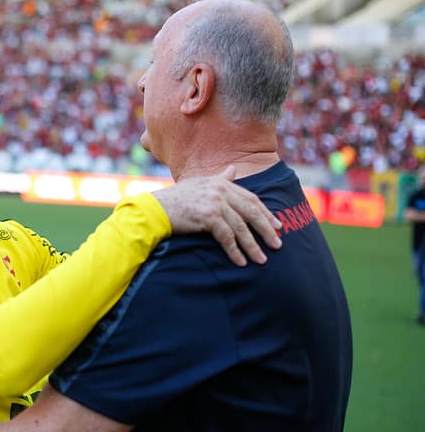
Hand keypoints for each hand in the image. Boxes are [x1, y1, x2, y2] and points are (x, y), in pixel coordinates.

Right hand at [153, 166, 281, 265]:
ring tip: (261, 259)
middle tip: (277, 244)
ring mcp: (215, 203)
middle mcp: (220, 190)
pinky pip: (227, 237)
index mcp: (220, 183)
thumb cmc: (175, 200)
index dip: (266, 213)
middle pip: (251, 211)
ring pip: (241, 227)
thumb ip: (220, 179)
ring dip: (252, 246)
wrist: (154, 210)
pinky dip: (235, 251)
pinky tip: (240, 262)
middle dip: (266, 229)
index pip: (251, 198)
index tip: (277, 226)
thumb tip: (233, 170)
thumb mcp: (199, 185)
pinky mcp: (208, 217)